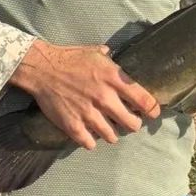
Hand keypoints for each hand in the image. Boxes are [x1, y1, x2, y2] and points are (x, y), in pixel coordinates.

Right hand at [9, 41, 160, 150]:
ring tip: (108, 128)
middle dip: (133, 124)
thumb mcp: (96, 52)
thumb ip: (113, 63)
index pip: (144, 100)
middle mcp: (104, 98)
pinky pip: (90, 143)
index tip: (153, 113)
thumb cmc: (70, 58)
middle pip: (132, 124)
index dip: (152, 109)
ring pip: (112, 137)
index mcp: (113, 78)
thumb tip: (122, 66)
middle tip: (129, 121)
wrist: (42, 68)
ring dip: (112, 133)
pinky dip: (92, 140)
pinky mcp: (73, 125)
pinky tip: (90, 133)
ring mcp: (89, 113)